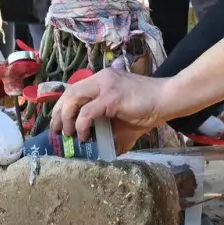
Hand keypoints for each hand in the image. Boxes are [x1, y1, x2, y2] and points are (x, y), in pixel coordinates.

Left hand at [51, 68, 170, 150]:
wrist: (167, 100)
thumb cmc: (147, 108)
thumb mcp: (121, 117)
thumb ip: (106, 126)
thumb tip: (94, 146)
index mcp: (102, 80)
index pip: (74, 90)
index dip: (62, 107)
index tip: (58, 123)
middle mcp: (101, 78)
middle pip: (69, 93)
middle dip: (58, 113)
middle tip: (56, 131)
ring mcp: (105, 86)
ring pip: (74, 98)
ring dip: (66, 118)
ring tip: (67, 134)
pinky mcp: (111, 97)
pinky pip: (87, 112)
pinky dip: (81, 125)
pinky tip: (84, 135)